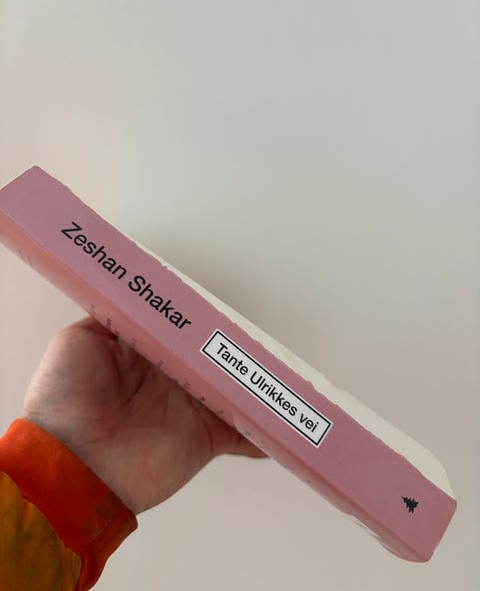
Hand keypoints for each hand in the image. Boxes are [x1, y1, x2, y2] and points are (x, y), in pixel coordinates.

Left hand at [22, 316, 264, 513]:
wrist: (69, 465)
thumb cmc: (63, 402)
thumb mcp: (77, 342)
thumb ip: (109, 317)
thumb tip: (132, 297)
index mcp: (147, 353)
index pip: (184, 330)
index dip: (203, 318)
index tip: (222, 304)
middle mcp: (173, 378)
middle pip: (214, 356)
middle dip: (237, 345)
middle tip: (259, 330)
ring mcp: (192, 408)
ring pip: (235, 387)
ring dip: (258, 379)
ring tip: (283, 364)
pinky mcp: (206, 438)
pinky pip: (244, 432)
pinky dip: (266, 428)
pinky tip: (285, 416)